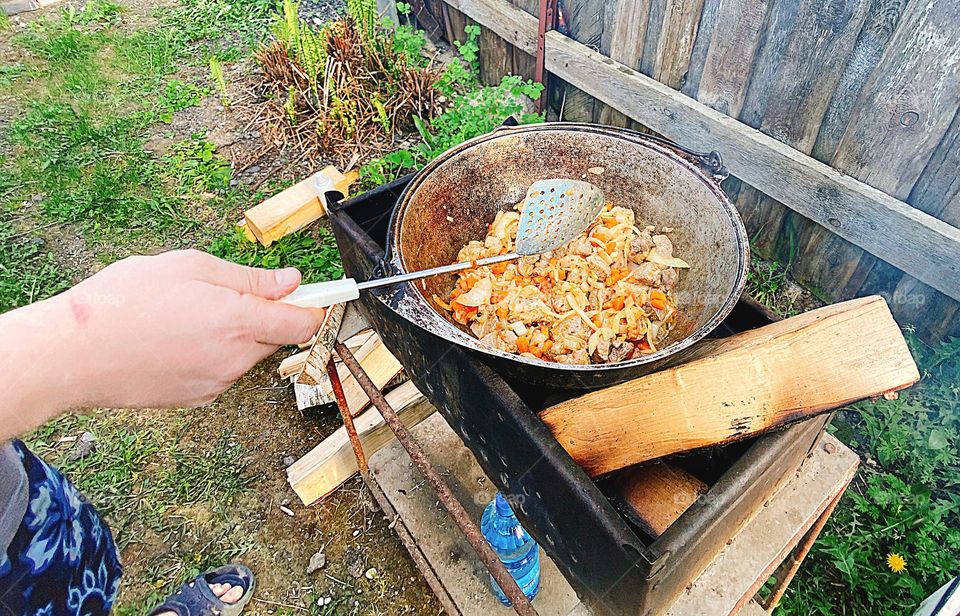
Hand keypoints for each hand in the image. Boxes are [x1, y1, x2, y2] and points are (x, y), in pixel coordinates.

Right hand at [45, 250, 323, 409]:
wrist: (71, 354)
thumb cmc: (123, 301)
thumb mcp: (190, 267)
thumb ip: (249, 278)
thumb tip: (292, 282)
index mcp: (239, 321)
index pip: (304, 322)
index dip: (314, 306)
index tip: (316, 295)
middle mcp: (234, 359)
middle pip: (274, 336)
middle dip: (261, 316)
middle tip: (222, 296)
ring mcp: (216, 383)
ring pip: (244, 354)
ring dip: (232, 336)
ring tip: (184, 317)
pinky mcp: (197, 398)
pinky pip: (220, 372)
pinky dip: (209, 355)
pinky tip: (173, 341)